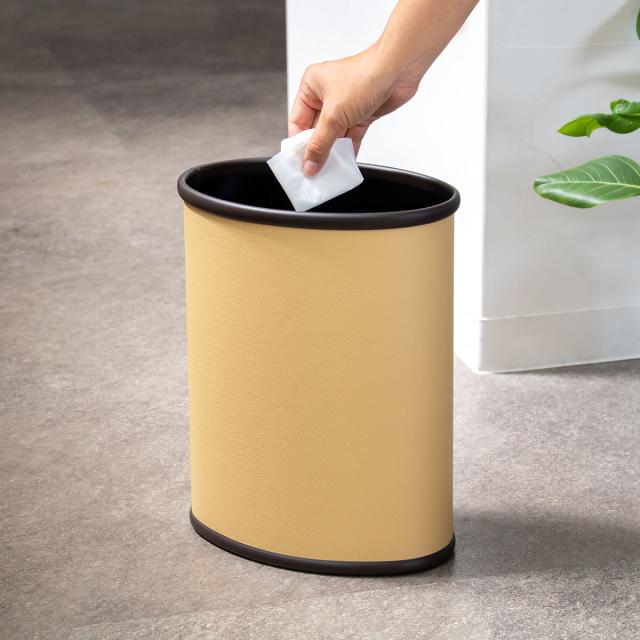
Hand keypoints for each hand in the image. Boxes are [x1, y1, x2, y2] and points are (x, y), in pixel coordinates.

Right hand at [288, 44, 421, 175]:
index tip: (299, 163)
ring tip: (329, 170)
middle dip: (316, 150)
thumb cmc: (365, 76)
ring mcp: (344, 105)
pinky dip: (348, 149)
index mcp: (312, 87)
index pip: (297, 121)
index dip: (298, 143)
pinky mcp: (361, 114)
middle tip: (314, 170)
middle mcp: (326, 95)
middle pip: (315, 131)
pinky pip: (350, 136)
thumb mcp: (334, 115)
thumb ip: (320, 144)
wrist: (398, 71)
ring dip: (333, 152)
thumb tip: (309, 163)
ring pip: (334, 135)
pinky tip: (345, 162)